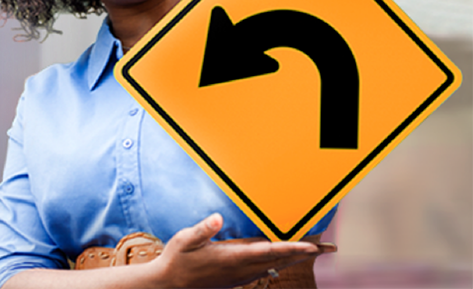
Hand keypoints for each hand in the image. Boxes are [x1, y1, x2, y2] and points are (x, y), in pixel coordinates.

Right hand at [150, 213, 336, 288]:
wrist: (170, 285)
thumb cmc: (177, 260)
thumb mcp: (184, 240)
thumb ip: (203, 229)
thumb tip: (217, 217)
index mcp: (232, 258)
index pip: (269, 252)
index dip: (292, 248)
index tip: (312, 247)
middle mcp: (242, 269)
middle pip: (281, 260)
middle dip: (306, 254)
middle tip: (330, 248)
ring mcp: (241, 275)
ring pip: (276, 266)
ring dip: (297, 257)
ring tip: (316, 250)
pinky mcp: (238, 278)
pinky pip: (266, 269)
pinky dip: (282, 261)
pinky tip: (287, 257)